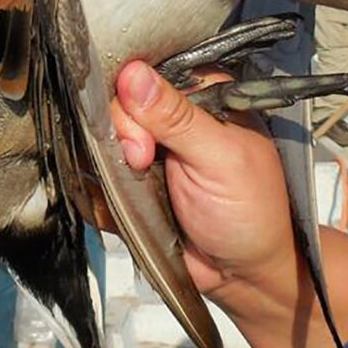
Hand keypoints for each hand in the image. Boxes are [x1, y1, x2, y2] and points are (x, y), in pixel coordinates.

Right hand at [109, 61, 297, 298]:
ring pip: (100, 141)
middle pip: (116, 104)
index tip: (141, 132)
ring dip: (109, 167)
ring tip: (138, 190)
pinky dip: (101, 193)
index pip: (148, 72)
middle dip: (121, 134)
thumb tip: (134, 73)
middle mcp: (171, 117)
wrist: (243, 275)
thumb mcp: (220, 159)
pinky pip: (96, 178)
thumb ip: (177, 117)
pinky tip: (121, 205)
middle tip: (142, 162)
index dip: (133, 95)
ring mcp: (149, 151)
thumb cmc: (251, 213)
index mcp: (201, 95)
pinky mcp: (131, 183)